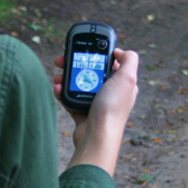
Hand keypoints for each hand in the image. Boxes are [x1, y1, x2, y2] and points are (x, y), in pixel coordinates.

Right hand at [53, 49, 138, 175]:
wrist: (96, 137)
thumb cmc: (112, 109)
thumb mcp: (127, 78)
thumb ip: (129, 60)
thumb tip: (119, 51)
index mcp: (122, 84)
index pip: (110, 63)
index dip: (97, 55)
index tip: (85, 50)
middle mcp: (110, 93)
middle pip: (90, 72)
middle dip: (75, 65)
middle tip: (62, 60)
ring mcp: (96, 103)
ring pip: (78, 83)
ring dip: (66, 78)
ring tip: (58, 76)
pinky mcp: (83, 112)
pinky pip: (70, 98)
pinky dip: (62, 93)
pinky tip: (57, 89)